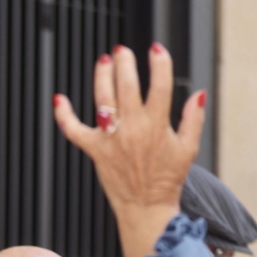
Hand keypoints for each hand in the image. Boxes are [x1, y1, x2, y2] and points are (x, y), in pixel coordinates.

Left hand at [54, 43, 204, 256]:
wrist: (145, 207)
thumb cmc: (166, 179)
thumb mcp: (189, 148)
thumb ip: (192, 118)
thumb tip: (197, 94)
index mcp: (157, 125)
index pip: (160, 85)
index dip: (159, 63)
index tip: (156, 49)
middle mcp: (132, 129)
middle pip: (126, 86)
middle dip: (125, 64)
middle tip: (122, 50)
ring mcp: (111, 139)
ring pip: (103, 100)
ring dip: (101, 77)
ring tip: (103, 61)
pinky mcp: (94, 150)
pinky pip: (73, 130)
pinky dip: (64, 115)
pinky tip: (59, 99)